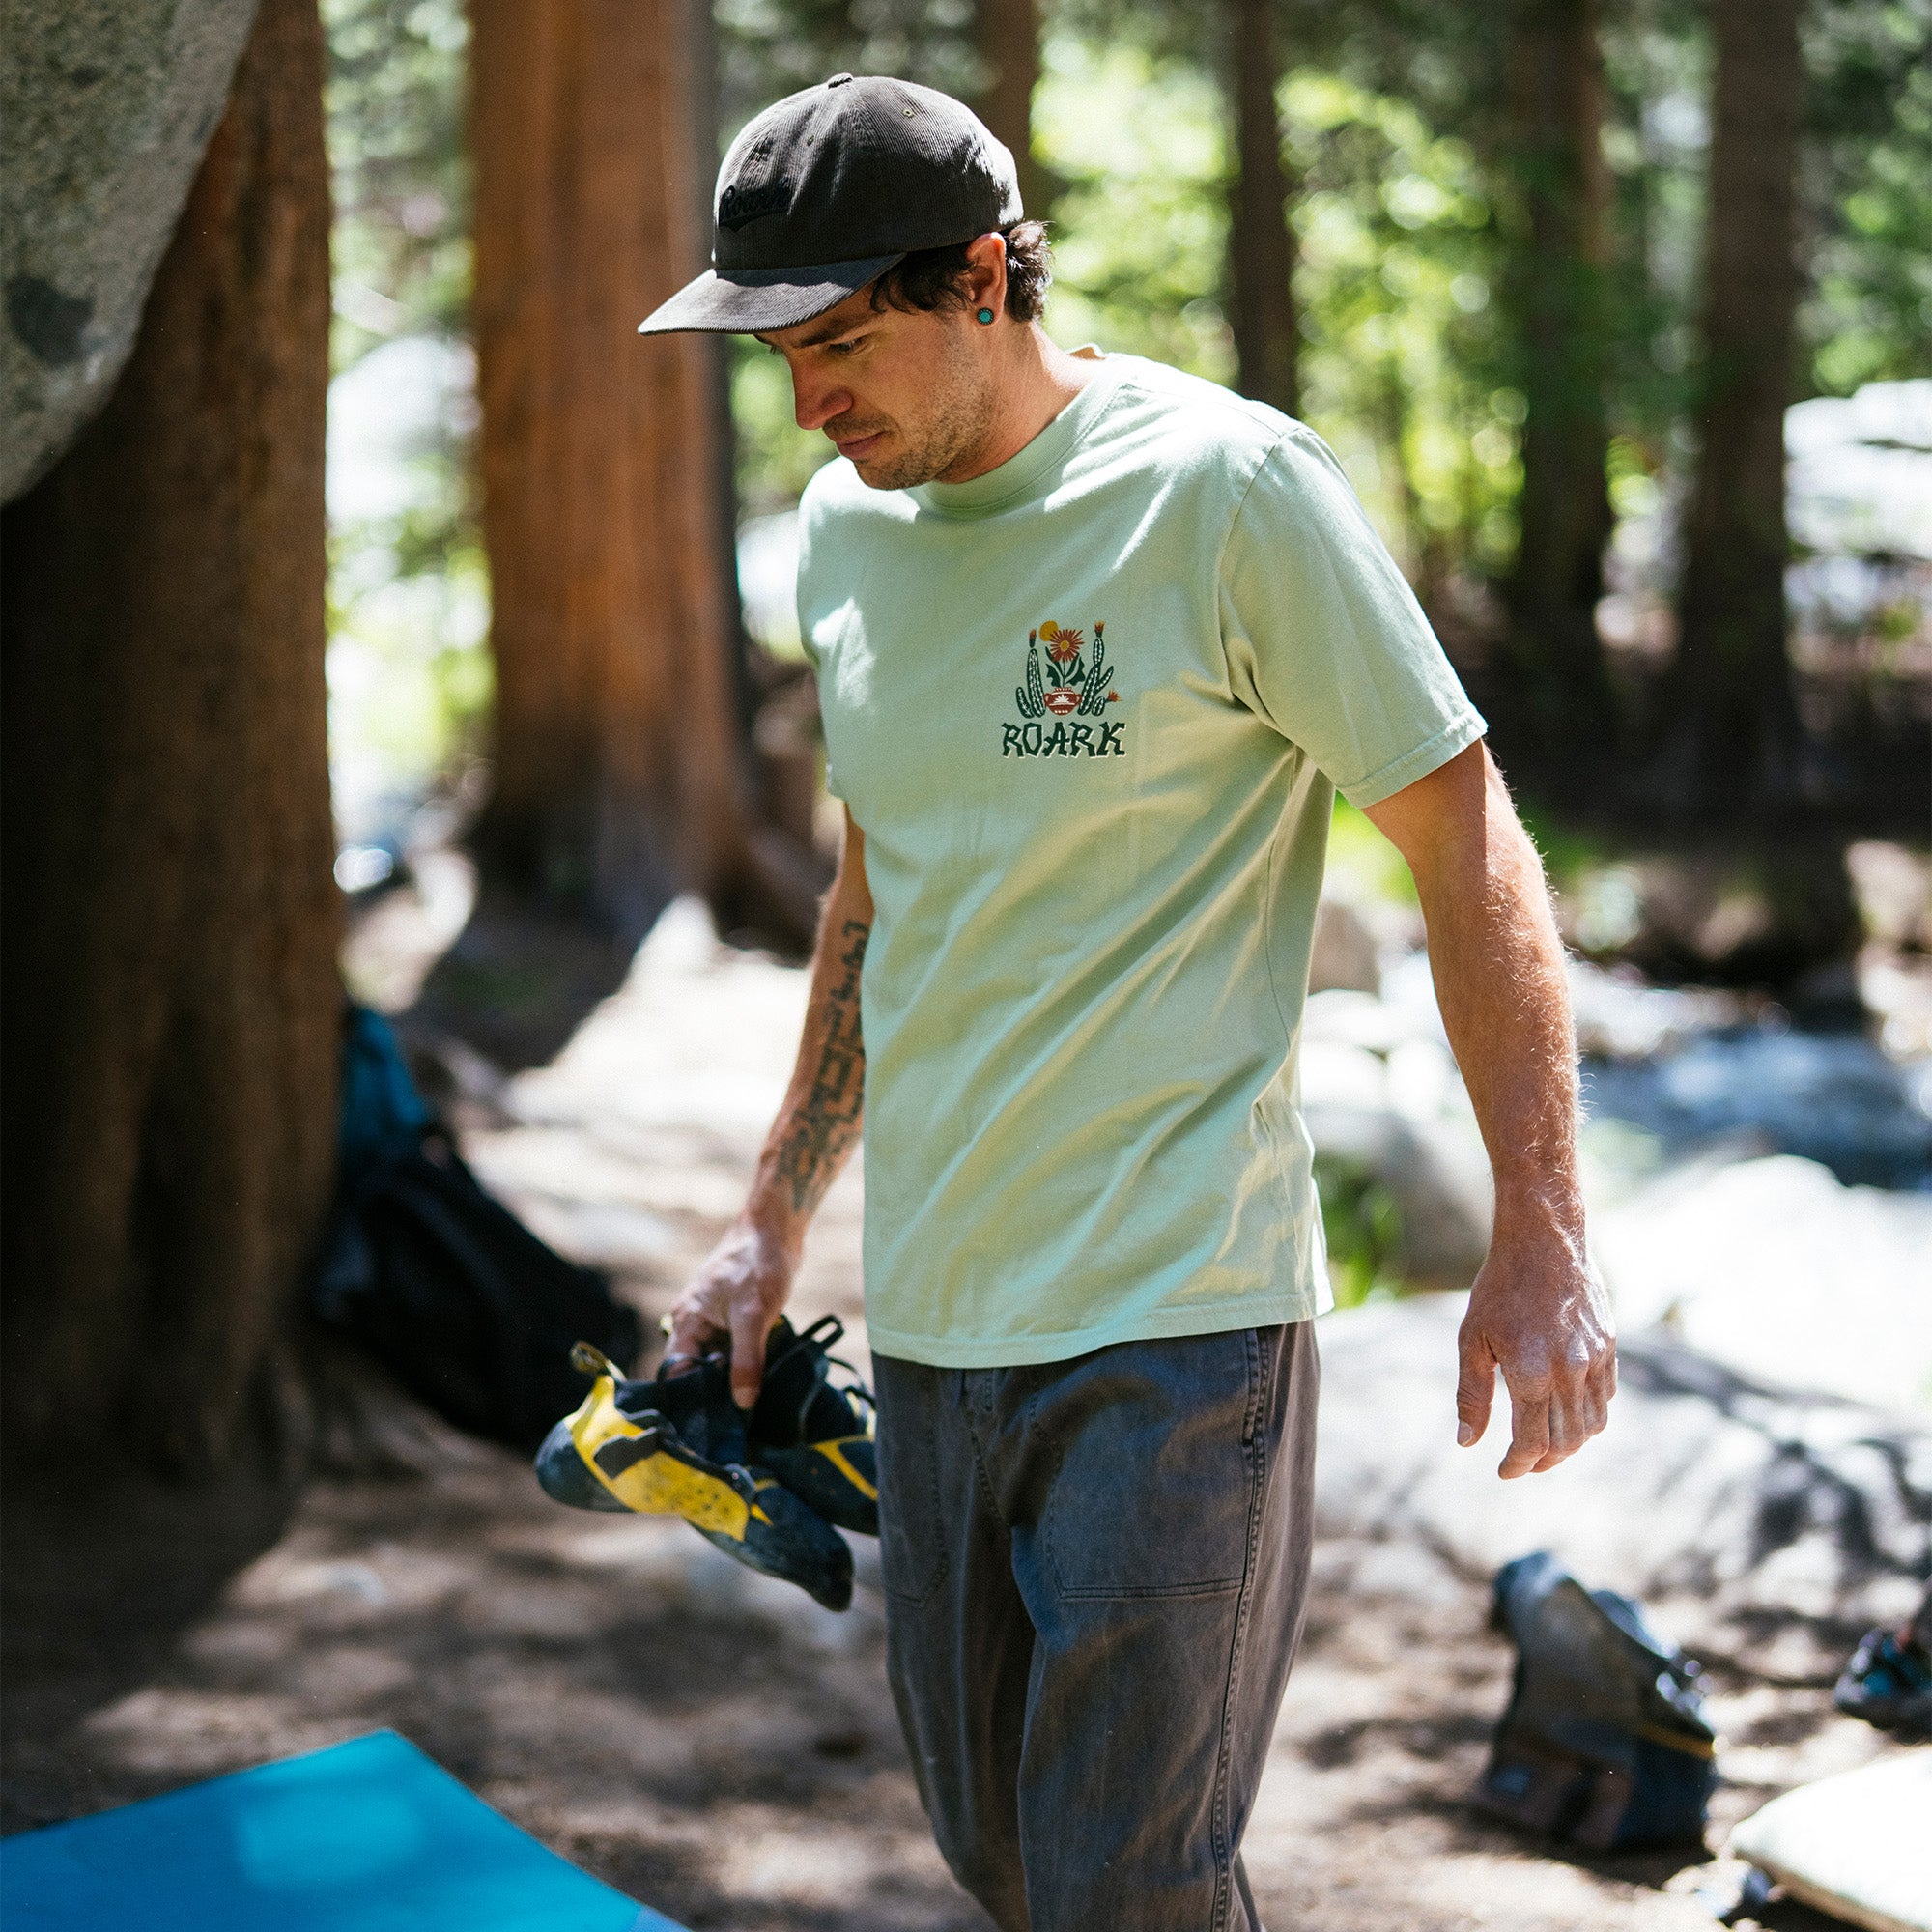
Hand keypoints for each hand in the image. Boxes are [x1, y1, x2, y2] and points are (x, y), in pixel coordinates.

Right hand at [664, 1216, 796, 1408]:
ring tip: (751, 1405)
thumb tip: (743, 1402)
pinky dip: (745, 1363)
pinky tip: (761, 1378)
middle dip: (715, 1392)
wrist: (776, 1229)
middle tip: (738, 1419)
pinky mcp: (735, 1317)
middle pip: (697, 1370)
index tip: (712, 1424)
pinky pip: (733, 1349)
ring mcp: (715, 1320)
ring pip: (717, 1361)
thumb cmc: (759, 1262)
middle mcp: (694, 1322)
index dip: (692, 1398)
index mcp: (687, 1320)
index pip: (677, 1372)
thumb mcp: (754, 1315)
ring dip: (732, 1378)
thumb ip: (746, 1360)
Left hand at [1455, 1221, 1614, 1477]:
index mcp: (1532, 1374)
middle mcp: (1569, 1373)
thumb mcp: (1472, 1340)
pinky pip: (1605, 1397)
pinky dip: (1589, 1416)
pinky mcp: (1609, 1347)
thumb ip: (1472, 1395)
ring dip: (1570, 1444)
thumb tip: (1467, 1443)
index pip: (1532, 1442)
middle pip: (1566, 1442)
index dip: (1518, 1464)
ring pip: (1591, 1425)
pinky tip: (1568, 1413)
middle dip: (1544, 1461)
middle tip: (1524, 1464)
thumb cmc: (1499, 1289)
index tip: (1504, 1472)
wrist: (1544, 1242)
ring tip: (1546, 1446)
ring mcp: (1595, 1361)